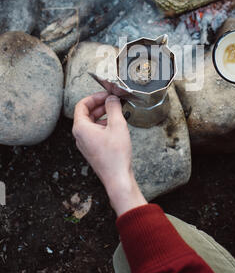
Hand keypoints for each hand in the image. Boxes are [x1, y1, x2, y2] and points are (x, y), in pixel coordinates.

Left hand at [72, 92, 146, 215]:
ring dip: (103, 115)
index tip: (106, 95)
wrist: (117, 178)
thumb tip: (112, 98)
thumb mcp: (117, 125)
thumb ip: (113, 108)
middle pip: (86, 113)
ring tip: (117, 112)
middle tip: (113, 101)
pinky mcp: (92, 149)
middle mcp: (80, 135)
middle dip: (100, 105)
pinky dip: (104, 125)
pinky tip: (116, 126)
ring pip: (91, 123)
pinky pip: (95, 132)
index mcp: (81, 128)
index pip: (82, 105)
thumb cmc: (115, 155)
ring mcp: (85, 143)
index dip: (95, 97)